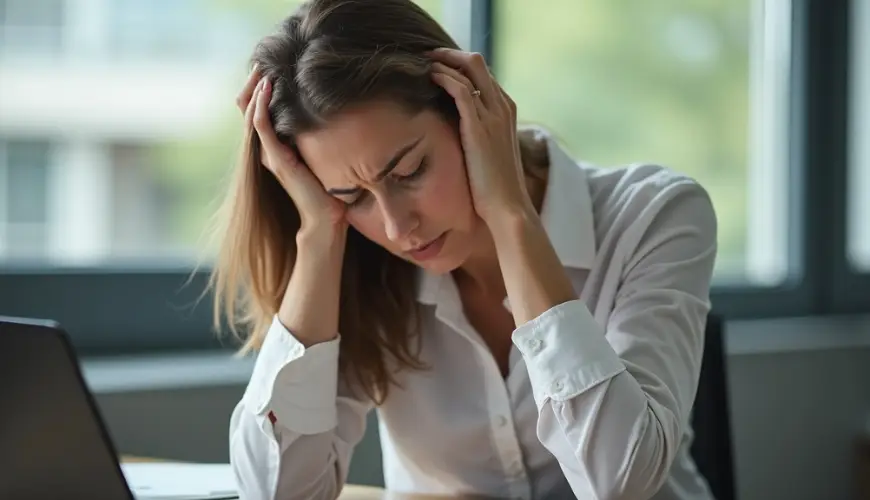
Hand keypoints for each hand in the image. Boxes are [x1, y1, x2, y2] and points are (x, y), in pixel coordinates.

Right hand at [236, 65, 345, 232]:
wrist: (326, 218)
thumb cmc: (329, 191)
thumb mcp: (322, 155)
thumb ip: (315, 138)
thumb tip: (330, 113)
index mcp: (276, 148)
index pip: (259, 113)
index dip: (260, 90)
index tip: (270, 67)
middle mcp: (268, 150)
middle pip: (249, 110)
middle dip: (254, 84)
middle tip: (262, 61)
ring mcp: (269, 154)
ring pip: (251, 114)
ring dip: (254, 89)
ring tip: (261, 68)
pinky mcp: (276, 158)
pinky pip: (260, 126)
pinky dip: (260, 105)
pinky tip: (266, 87)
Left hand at [428, 49, 535, 226]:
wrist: (507, 208)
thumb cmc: (495, 188)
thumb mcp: (488, 154)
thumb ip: (477, 136)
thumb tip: (457, 134)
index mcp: (506, 111)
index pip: (482, 74)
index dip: (459, 66)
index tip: (438, 66)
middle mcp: (502, 107)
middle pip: (477, 63)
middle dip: (449, 56)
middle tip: (426, 58)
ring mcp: (493, 114)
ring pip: (469, 69)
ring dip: (442, 61)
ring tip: (421, 63)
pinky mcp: (479, 125)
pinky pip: (460, 89)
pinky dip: (443, 77)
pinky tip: (428, 76)